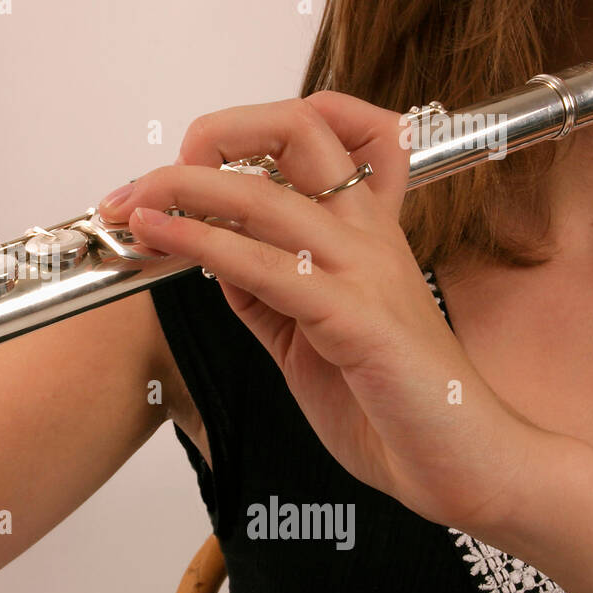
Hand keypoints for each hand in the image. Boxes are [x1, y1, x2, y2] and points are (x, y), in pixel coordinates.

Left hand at [98, 92, 545, 535]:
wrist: (463, 465)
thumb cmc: (394, 403)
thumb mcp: (309, 333)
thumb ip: (264, 290)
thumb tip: (211, 254)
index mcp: (366, 229)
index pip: (327, 130)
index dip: (254, 128)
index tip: (194, 156)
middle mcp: (369, 233)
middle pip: (299, 130)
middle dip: (215, 133)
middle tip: (152, 175)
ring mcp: (366, 269)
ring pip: (267, 194)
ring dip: (181, 190)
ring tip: (130, 202)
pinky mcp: (356, 317)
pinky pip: (267, 265)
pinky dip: (201, 242)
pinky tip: (161, 237)